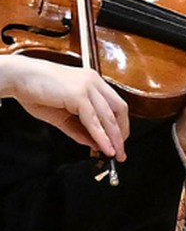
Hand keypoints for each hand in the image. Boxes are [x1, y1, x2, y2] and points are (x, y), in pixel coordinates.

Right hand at [0, 55, 128, 157]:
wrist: (19, 77)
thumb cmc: (36, 92)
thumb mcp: (61, 115)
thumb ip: (78, 129)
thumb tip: (94, 143)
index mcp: (93, 83)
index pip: (116, 105)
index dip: (120, 124)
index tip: (119, 141)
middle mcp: (95, 82)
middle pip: (118, 110)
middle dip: (121, 133)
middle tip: (121, 152)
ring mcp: (88, 87)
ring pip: (108, 116)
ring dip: (113, 138)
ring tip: (115, 153)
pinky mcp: (79, 94)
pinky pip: (93, 119)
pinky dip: (100, 135)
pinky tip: (104, 147)